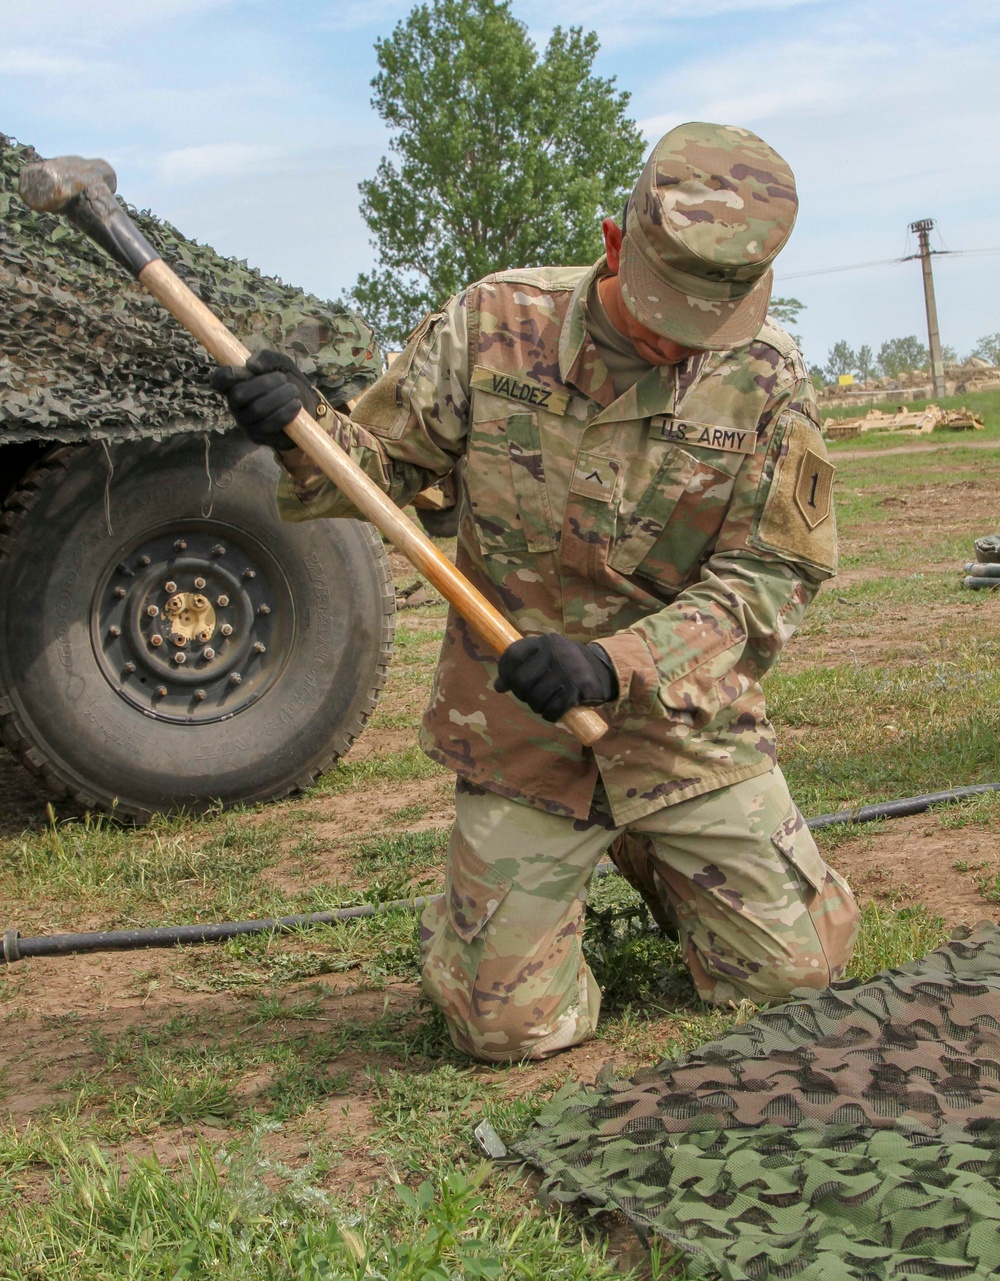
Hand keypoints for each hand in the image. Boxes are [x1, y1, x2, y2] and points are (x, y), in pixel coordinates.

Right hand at [209, 349, 319, 449]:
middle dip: (265, 384)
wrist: (306, 409)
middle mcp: (235, 403)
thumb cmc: (288, 383)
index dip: (226, 375)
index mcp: (236, 383)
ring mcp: (244, 421)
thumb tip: (251, 364)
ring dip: (279, 397)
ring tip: (293, 390)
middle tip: (283, 379)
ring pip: (256, 409)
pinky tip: (296, 405)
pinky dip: (284, 413)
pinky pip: (267, 425)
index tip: (246, 370)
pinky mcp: (257, 436)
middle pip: (239, 394)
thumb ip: (267, 358)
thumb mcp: (281, 365)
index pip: (219, 379)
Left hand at [495, 634, 617, 722]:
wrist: (604, 670)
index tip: (505, 683)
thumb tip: (498, 686)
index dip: (504, 672)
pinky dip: (550, 715)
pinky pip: (553, 710)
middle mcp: (556, 653)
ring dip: (537, 707)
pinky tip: (553, 711)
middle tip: (530, 696)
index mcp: (545, 642)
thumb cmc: (567, 666)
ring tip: (544, 703)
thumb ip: (523, 666)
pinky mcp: (578, 689)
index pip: (513, 656)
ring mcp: (568, 671)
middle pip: (521, 682)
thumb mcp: (546, 658)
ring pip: (536, 699)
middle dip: (522, 694)